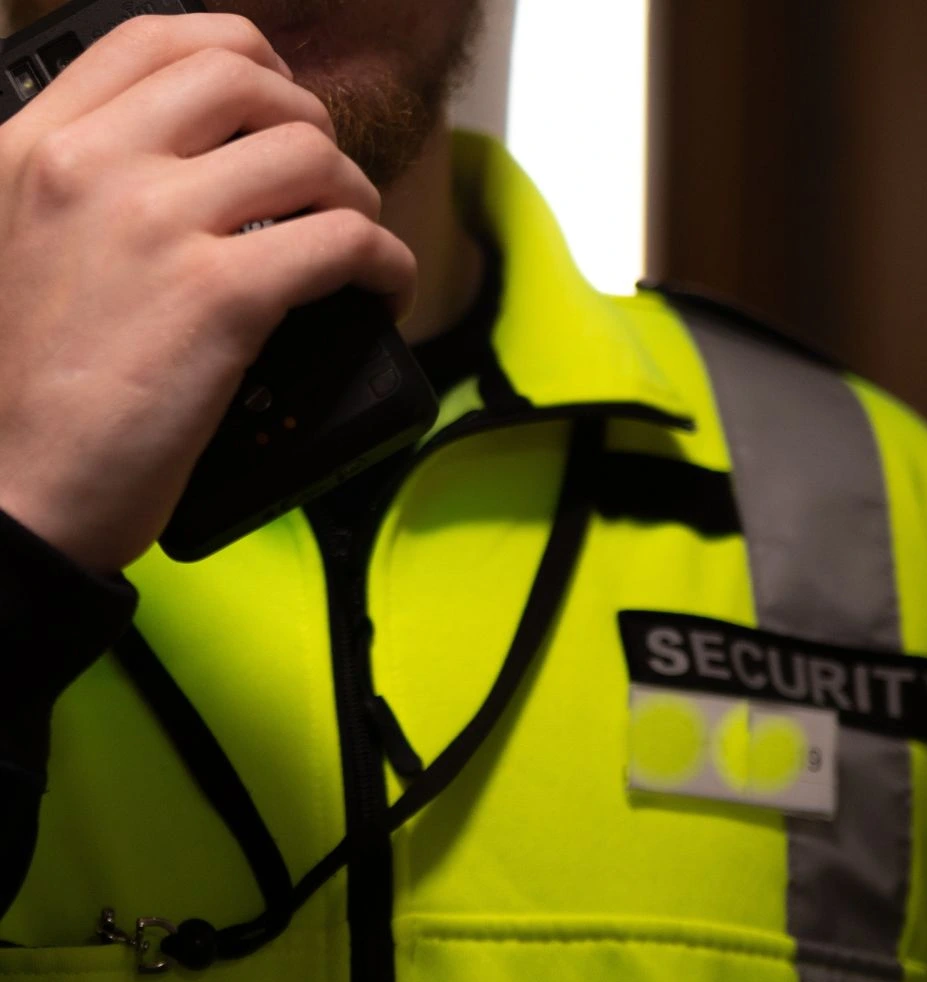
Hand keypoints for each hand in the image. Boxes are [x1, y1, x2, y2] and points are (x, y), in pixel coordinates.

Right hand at [0, 14, 415, 572]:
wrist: (24, 487)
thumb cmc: (35, 387)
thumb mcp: (25, 244)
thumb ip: (93, 187)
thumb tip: (200, 168)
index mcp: (39, 145)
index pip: (160, 39)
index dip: (245, 56)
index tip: (280, 102)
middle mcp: (94, 167)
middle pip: (249, 83)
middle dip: (312, 125)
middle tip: (325, 183)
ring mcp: (159, 226)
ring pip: (311, 157)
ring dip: (357, 197)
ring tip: (354, 242)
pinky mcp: (221, 297)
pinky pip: (345, 240)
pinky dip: (386, 262)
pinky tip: (382, 290)